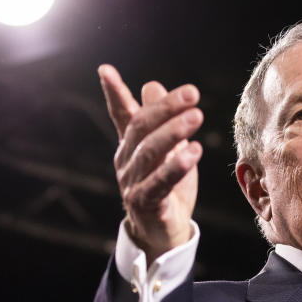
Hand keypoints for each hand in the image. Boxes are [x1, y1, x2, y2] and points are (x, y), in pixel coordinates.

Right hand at [99, 64, 202, 261]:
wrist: (163, 232)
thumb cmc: (166, 187)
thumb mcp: (166, 150)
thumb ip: (159, 120)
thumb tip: (152, 84)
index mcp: (130, 145)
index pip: (121, 115)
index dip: (114, 93)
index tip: (105, 70)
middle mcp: (127, 161)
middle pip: (141, 128)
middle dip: (165, 108)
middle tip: (192, 94)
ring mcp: (133, 182)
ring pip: (150, 153)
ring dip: (174, 132)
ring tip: (196, 117)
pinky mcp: (146, 203)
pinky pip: (159, 182)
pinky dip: (176, 166)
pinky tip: (194, 151)